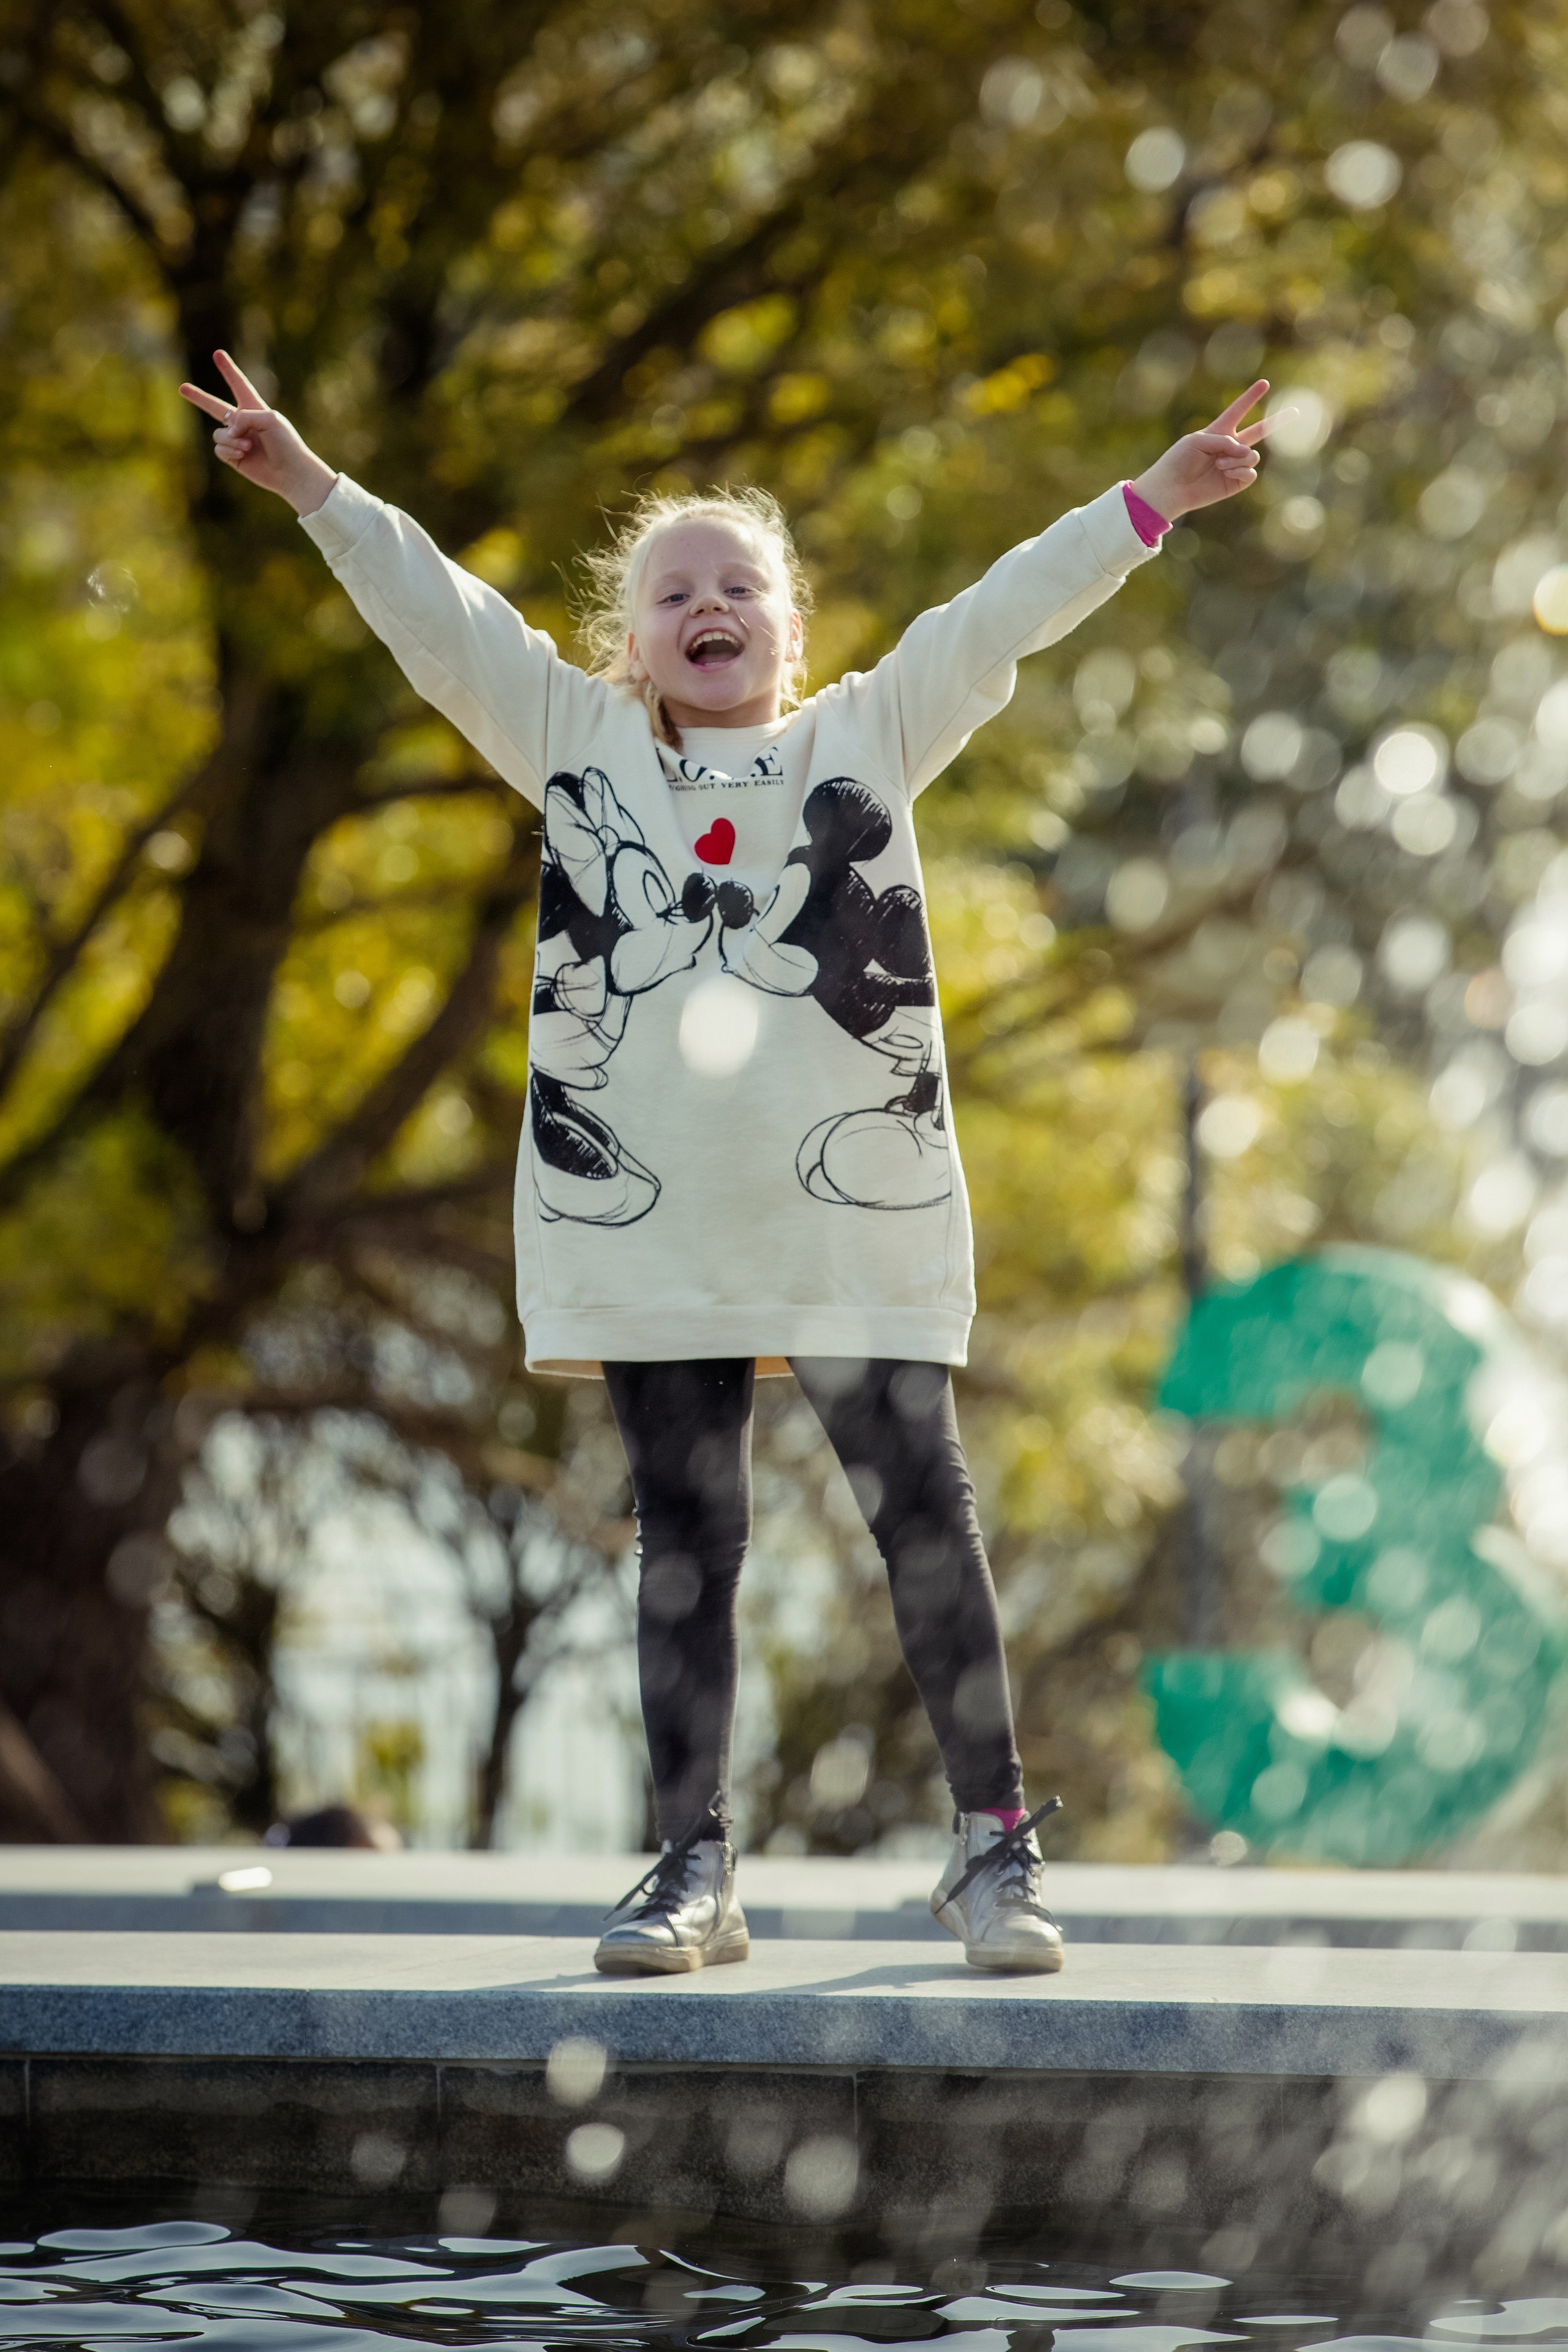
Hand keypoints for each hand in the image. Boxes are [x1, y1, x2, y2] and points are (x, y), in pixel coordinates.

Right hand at [178, 350, 338, 516]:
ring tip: (249, 446)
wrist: (290, 472)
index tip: (218, 354)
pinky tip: (244, 455)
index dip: (228, 369)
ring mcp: (237, 440)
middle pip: (214, 406)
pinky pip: (219, 448)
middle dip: (198, 397)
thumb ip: (243, 417)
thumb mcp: (268, 419)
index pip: (238, 384)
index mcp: (254, 407)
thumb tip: (229, 431)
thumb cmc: (285, 443)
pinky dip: (230, 450)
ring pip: (218, 433)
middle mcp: (243, 422)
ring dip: (232, 439)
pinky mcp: (233, 456)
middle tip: (182, 387)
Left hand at [1132, 380, 1284, 521]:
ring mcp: (1235, 464)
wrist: (1172, 488)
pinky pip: (1251, 471)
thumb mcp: (1198, 441)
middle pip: (1260, 431)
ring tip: (1219, 464)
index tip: (1264, 383)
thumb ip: (1223, 440)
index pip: (1238, 411)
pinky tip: (1225, 472)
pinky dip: (1240, 470)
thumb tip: (1245, 452)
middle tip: (1297, 411)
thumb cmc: (1179, 461)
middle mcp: (1230, 447)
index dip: (1250, 397)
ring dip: (1238, 457)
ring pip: (1253, 454)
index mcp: (1219, 431)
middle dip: (1278, 421)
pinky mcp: (1236, 482)